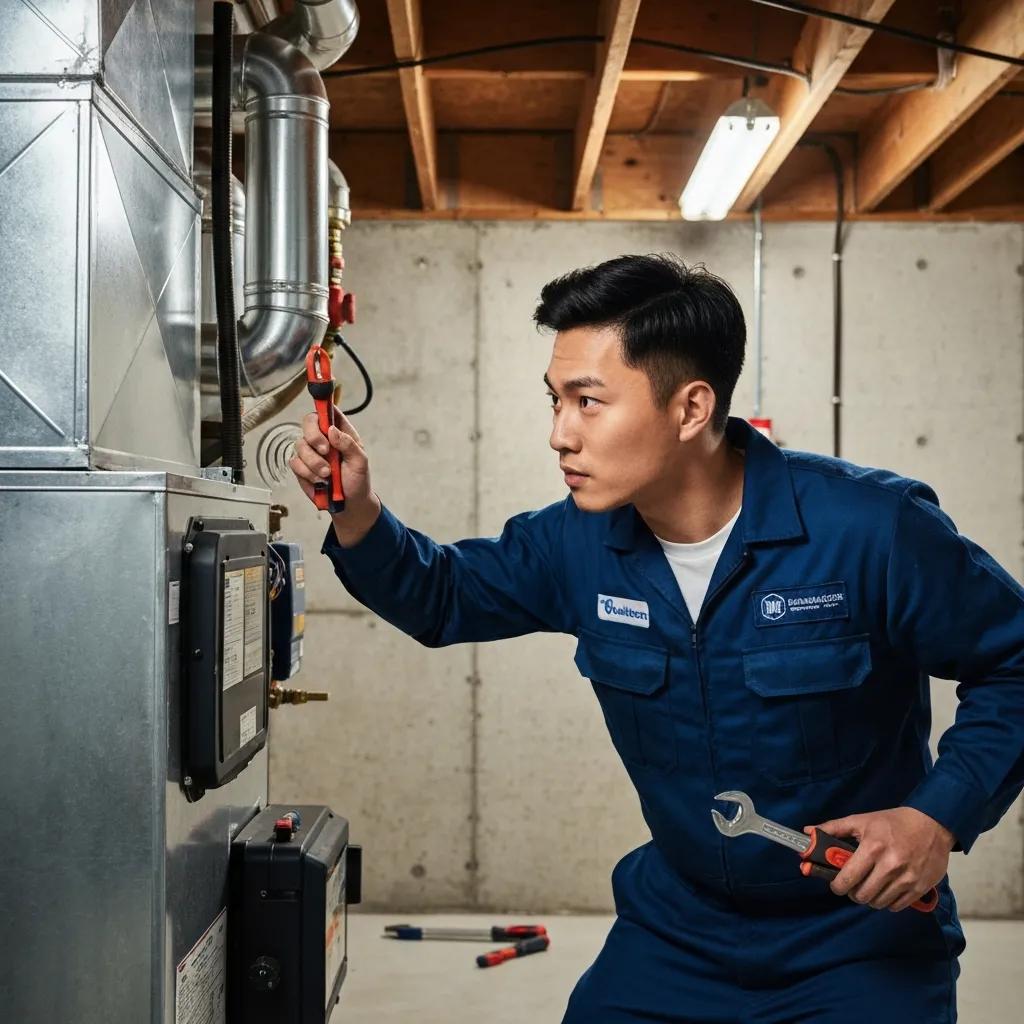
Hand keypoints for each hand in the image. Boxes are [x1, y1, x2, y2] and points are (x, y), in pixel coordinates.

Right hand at [289, 408, 378, 539]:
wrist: (348, 505)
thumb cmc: (357, 481)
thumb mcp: (360, 462)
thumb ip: (348, 444)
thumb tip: (332, 430)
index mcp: (341, 432)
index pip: (328, 412)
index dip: (323, 406)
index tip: (321, 410)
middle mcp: (323, 438)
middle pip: (308, 422)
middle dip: (314, 436)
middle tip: (325, 451)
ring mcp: (310, 452)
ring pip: (300, 445)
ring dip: (314, 462)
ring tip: (327, 475)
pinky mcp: (301, 467)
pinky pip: (295, 463)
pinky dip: (307, 473)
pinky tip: (319, 481)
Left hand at [807, 806, 954, 911]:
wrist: (932, 824)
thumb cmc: (893, 822)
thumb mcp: (861, 820)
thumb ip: (833, 828)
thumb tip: (807, 832)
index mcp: (872, 848)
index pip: (847, 879)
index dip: (837, 886)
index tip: (836, 884)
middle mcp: (890, 865)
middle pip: (862, 895)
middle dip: (853, 893)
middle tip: (853, 885)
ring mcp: (907, 879)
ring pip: (879, 903)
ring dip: (870, 898)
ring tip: (870, 886)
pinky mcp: (920, 888)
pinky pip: (897, 906)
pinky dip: (888, 902)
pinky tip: (886, 889)